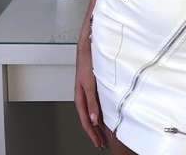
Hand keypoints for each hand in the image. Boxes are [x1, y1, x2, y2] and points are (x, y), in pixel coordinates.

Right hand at [74, 32, 106, 148]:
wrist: (87, 43)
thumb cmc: (87, 60)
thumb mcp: (90, 83)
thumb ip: (91, 101)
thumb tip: (92, 119)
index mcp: (80, 95)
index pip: (85, 120)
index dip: (92, 133)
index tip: (98, 142)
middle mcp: (83, 93)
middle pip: (88, 118)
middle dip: (94, 131)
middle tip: (101, 143)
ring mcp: (88, 88)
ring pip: (92, 110)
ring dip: (98, 122)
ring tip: (104, 132)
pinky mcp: (94, 83)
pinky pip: (96, 101)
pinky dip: (100, 111)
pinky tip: (106, 113)